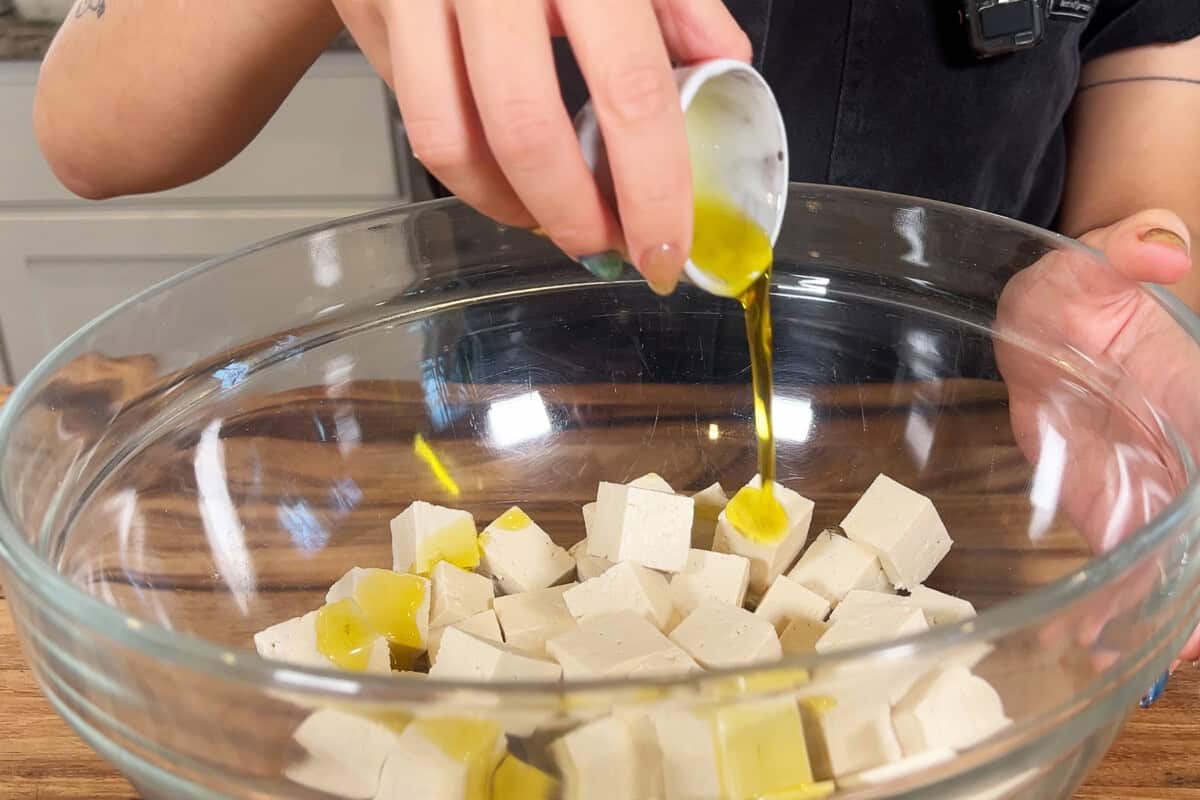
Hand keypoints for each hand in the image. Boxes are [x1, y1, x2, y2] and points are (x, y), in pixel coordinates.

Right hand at [331, 0, 750, 292]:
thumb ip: (680, 2)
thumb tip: (724, 75)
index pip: (630, 90)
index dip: (652, 188)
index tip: (665, 248)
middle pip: (524, 129)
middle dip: (572, 216)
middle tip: (604, 246)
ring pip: (448, 142)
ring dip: (507, 205)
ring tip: (552, 215)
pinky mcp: (368, 8)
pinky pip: (414, 116)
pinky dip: (465, 166)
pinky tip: (505, 171)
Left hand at [997, 209, 1199, 663]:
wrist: (1049, 327)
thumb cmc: (1078, 292)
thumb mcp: (1092, 262)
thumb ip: (1128, 250)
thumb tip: (1160, 252)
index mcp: (1198, 400)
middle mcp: (1191, 456)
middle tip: (1189, 639)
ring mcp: (1161, 494)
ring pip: (1186, 562)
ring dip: (1182, 610)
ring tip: (1155, 657)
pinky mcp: (1119, 515)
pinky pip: (1134, 570)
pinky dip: (1126, 611)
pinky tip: (1103, 646)